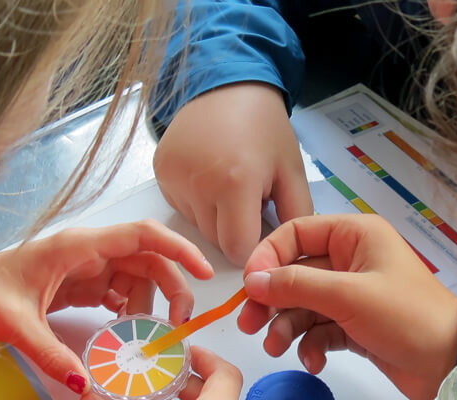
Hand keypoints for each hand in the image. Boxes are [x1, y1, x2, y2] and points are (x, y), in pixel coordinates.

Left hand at [0, 221, 212, 391]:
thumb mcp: (16, 326)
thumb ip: (51, 355)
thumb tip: (83, 385)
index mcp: (77, 246)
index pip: (141, 236)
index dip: (178, 250)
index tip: (204, 273)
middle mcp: (86, 250)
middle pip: (147, 259)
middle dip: (171, 287)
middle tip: (179, 324)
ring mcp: (84, 266)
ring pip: (135, 276)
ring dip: (149, 303)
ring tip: (150, 335)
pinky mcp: (80, 282)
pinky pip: (118, 291)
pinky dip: (129, 311)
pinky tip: (126, 333)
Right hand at [154, 82, 312, 263]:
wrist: (229, 86)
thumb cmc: (265, 128)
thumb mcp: (292, 171)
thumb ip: (295, 217)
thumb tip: (285, 256)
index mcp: (235, 183)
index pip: (237, 248)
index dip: (253, 244)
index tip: (262, 225)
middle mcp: (198, 183)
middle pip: (216, 241)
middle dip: (235, 228)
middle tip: (249, 196)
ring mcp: (174, 177)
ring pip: (197, 226)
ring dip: (215, 216)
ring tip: (228, 182)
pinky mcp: (160, 171)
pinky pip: (181, 207)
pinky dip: (197, 201)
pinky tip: (209, 174)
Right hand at [239, 215, 456, 399]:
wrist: (450, 363)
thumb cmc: (405, 317)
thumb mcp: (348, 296)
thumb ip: (296, 285)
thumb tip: (252, 281)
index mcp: (355, 235)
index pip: (296, 233)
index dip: (268, 257)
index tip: (249, 287)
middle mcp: (352, 259)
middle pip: (295, 273)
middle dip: (272, 300)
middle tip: (249, 327)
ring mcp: (354, 295)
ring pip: (304, 305)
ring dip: (287, 328)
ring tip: (278, 350)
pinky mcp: (356, 326)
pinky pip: (320, 330)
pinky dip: (312, 345)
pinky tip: (315, 362)